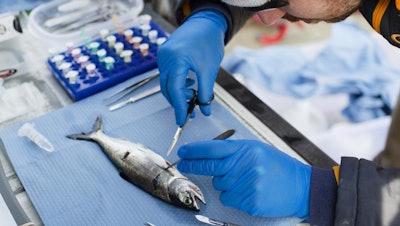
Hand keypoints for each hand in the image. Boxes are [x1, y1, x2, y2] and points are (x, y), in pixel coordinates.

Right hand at [157, 10, 226, 125]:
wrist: (205, 23)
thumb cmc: (208, 42)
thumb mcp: (209, 70)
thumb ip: (206, 92)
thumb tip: (205, 110)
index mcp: (176, 60)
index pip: (174, 90)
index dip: (179, 107)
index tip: (183, 121)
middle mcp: (165, 58)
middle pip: (167, 89)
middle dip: (179, 102)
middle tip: (192, 112)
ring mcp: (162, 56)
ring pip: (166, 83)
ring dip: (178, 93)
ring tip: (193, 96)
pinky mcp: (164, 56)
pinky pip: (167, 75)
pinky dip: (176, 84)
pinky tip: (189, 84)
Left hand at [177, 140, 310, 218]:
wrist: (301, 186)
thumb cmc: (278, 167)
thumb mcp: (257, 150)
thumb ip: (234, 152)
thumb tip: (208, 156)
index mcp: (247, 150)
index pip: (214, 148)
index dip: (195, 150)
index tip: (183, 152)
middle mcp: (245, 165)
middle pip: (209, 167)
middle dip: (193, 166)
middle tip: (183, 165)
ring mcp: (247, 184)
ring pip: (219, 185)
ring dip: (225, 184)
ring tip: (246, 180)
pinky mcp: (250, 201)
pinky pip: (228, 199)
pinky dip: (233, 196)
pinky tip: (249, 191)